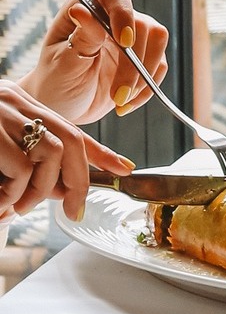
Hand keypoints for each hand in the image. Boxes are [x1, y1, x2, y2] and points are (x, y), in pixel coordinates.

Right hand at [0, 81, 133, 220]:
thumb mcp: (0, 148)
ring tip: (18, 208)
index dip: (100, 152)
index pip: (69, 127)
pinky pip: (20, 169)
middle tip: (74, 210)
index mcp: (21, 105)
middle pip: (70, 140)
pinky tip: (1, 203)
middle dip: (80, 179)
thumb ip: (31, 163)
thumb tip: (64, 191)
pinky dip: (15, 193)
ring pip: (51, 153)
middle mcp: (16, 102)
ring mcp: (3, 114)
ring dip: (41, 190)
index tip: (125, 168)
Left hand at [19, 0, 168, 125]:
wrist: (62, 106)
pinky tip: (125, 102)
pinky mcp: (143, 56)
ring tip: (120, 100)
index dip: (123, 12)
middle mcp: (111, 16)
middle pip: (142, 24)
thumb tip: (81, 10)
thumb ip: (80, 39)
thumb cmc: (54, 81)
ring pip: (157, 41)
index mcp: (86, 8)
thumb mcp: (63, 63)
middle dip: (133, 64)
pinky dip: (147, 88)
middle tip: (117, 93)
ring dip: (143, 76)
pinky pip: (159, 65)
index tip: (124, 43)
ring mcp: (131, 35)